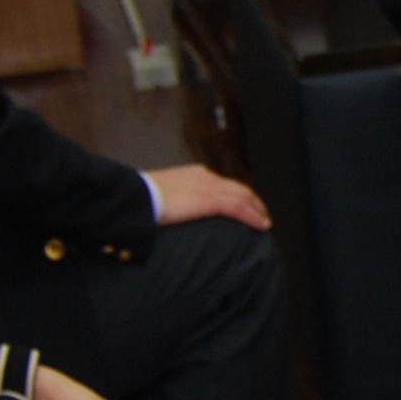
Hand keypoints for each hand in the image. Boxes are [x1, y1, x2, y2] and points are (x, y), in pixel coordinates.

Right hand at [149, 163, 268, 229]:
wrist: (135, 197)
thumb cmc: (141, 200)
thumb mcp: (161, 197)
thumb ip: (174, 202)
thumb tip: (173, 214)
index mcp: (193, 174)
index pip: (221, 183)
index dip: (236, 195)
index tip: (243, 204)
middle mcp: (204, 177)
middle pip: (236, 188)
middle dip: (251, 201)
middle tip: (261, 213)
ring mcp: (208, 187)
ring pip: (242, 197)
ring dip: (256, 209)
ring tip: (264, 221)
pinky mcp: (209, 200)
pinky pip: (238, 208)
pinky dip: (252, 216)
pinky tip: (262, 225)